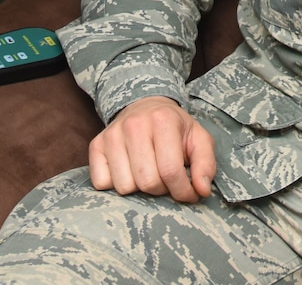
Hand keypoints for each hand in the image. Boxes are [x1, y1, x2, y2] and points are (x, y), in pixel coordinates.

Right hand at [88, 96, 215, 202]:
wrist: (145, 106)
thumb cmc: (175, 128)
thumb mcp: (199, 139)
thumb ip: (206, 164)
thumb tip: (202, 190)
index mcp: (163, 120)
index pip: (170, 171)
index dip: (183, 191)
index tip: (189, 193)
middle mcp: (134, 125)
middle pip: (147, 182)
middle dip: (161, 189)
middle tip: (166, 179)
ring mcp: (111, 134)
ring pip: (124, 186)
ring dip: (139, 188)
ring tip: (148, 173)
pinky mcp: (96, 145)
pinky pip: (102, 183)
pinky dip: (116, 184)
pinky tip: (128, 171)